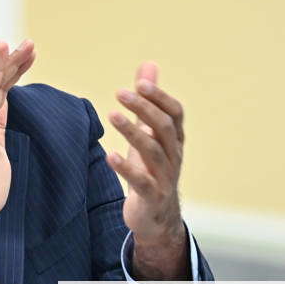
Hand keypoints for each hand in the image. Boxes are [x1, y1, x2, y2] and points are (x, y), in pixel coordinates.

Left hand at [106, 62, 188, 278]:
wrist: (156, 217)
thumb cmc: (151, 170)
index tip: (139, 84)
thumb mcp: (150, 135)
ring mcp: (165, 177)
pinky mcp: (152, 197)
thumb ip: (149, 102)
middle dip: (144, 109)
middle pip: (163, 128)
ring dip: (133, 132)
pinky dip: (126, 168)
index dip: (159, 97)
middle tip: (120, 93)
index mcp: (174, 140)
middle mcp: (174, 156)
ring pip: (153, 151)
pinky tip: (110, 155)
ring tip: (112, 116)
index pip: (175, 113)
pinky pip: (141, 181)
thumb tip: (148, 66)